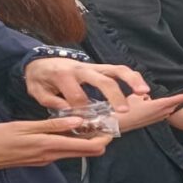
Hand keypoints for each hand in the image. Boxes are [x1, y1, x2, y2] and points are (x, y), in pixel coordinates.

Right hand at [0, 118, 113, 168]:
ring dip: (84, 140)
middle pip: (86, 151)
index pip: (88, 147)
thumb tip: (79, 121)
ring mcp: (45, 159)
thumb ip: (52, 125)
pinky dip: (70, 141)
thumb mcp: (24, 126)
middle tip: (103, 121)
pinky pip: (62, 151)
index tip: (110, 125)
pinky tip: (70, 128)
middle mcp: (51, 156)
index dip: (103, 138)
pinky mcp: (39, 159)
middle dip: (98, 139)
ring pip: (74, 151)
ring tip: (89, 121)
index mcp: (49, 146)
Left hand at [25, 58, 149, 112]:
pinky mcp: (102, 68)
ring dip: (132, 80)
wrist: (42, 60)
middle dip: (115, 96)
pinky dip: (133, 77)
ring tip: (144, 92)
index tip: (83, 123)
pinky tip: (143, 90)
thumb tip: (72, 112)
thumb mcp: (38, 91)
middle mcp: (82, 68)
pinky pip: (120, 70)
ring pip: (117, 70)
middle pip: (103, 81)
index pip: (77, 96)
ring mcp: (94, 67)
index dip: (81, 111)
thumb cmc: (41, 78)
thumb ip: (52, 102)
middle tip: (124, 111)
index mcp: (64, 75)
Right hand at [115, 87, 182, 132]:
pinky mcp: (155, 120)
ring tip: (181, 94)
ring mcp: (160, 117)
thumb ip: (147, 94)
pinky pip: (164, 109)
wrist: (119, 123)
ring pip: (171, 106)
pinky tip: (160, 103)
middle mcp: (163, 112)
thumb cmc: (127, 109)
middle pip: (178, 102)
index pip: (180, 98)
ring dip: (175, 100)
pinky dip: (165, 105)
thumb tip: (149, 95)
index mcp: (161, 105)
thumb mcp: (138, 96)